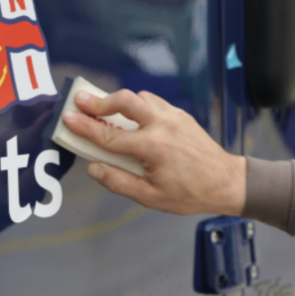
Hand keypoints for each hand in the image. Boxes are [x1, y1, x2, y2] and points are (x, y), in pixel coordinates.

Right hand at [61, 89, 246, 215]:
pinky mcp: (181, 115)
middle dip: (100, 100)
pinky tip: (131, 116)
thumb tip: (94, 168)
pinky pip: (154, 102)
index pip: (109, 135)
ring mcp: (173, 116)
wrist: (227, 182)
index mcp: (153, 147)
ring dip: (120, 101)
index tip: (67, 117)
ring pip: (140, 98)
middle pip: (125, 101)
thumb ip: (119, 182)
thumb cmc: (190, 194)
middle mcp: (162, 125)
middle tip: (80, 100)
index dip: (84, 127)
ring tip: (104, 110)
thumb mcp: (151, 197)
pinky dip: (138, 105)